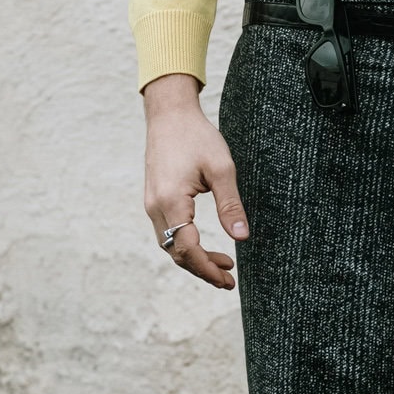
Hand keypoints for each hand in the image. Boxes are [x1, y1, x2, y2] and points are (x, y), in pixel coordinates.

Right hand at [142, 73, 248, 290]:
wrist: (169, 114)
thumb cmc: (197, 136)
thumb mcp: (222, 168)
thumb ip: (230, 205)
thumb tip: (241, 237)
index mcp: (171, 201)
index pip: (187, 249)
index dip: (207, 269)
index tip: (228, 279)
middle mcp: (155, 207)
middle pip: (176, 253)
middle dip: (202, 269)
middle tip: (229, 279)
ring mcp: (151, 204)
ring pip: (170, 245)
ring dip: (194, 259)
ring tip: (223, 264)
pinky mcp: (154, 199)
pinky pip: (168, 232)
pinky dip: (186, 244)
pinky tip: (205, 245)